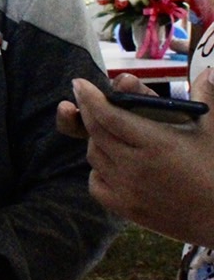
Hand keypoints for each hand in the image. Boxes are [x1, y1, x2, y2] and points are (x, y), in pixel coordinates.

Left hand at [67, 71, 213, 244]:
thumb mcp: (212, 132)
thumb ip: (207, 98)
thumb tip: (210, 71)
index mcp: (156, 143)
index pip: (108, 115)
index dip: (89, 97)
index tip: (79, 83)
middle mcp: (136, 166)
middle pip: (95, 132)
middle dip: (88, 112)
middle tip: (88, 100)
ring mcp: (128, 190)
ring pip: (93, 155)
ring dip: (96, 140)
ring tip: (108, 132)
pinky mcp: (125, 209)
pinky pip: (95, 183)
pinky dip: (99, 170)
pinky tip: (113, 162)